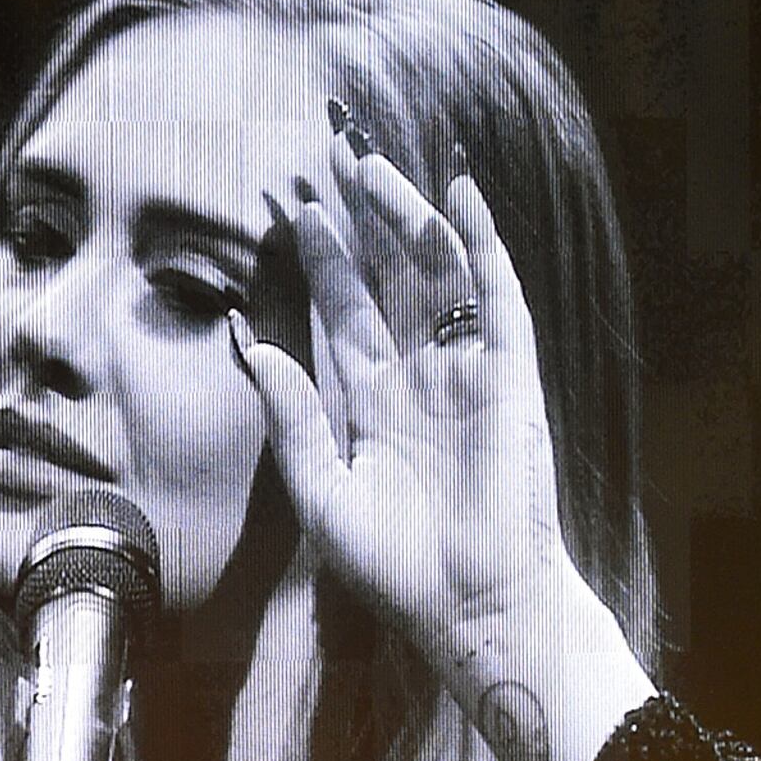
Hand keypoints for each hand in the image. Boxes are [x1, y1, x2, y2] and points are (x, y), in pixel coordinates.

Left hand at [231, 119, 652, 760]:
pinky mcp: (510, 374)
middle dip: (359, 216)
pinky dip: (479, 239)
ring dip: (403, 213)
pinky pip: (496, 292)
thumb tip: (250, 344)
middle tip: (327, 154)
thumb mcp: (320, 487)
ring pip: (434, 271)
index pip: (345, 311)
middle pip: (388, 275)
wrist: (467, 606)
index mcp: (376, 401)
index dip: (319, 259)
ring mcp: (467, 370)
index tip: (289, 205)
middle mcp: (421, 375)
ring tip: (366, 162)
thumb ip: (291, 413)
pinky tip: (456, 189)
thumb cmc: (395, 567)